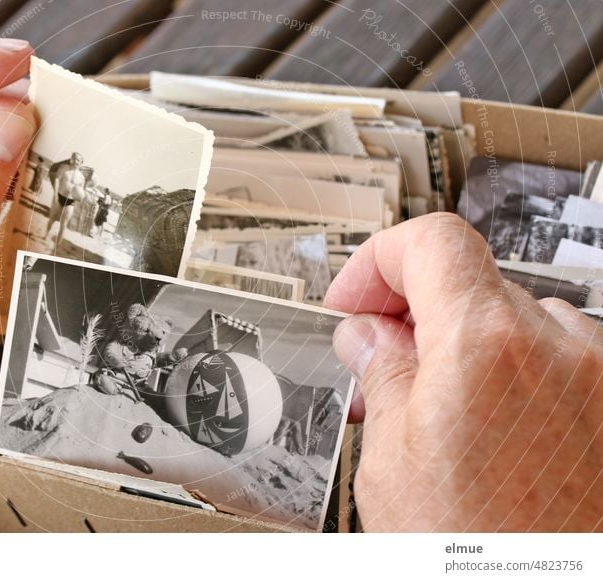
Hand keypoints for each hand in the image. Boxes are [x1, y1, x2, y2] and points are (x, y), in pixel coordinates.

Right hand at [326, 213, 602, 530]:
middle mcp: (561, 348)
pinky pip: (557, 363)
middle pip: (468, 286)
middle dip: (413, 318)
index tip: (356, 298)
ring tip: (436, 413)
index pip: (430, 242)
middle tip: (378, 365)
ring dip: (465, 352)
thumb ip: (380, 375)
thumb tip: (367, 335)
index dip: (378, 261)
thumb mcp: (392, 465)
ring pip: (513, 326)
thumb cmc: (481, 557)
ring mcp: (602, 377)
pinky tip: (488, 434)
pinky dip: (513, 379)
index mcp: (487, 347)